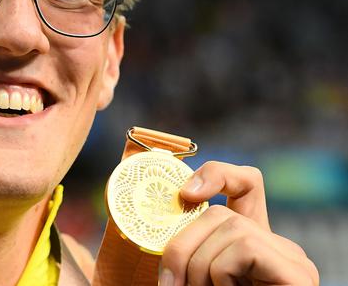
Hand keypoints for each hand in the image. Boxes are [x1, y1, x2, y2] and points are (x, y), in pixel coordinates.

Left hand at [159, 161, 318, 285]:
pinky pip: (244, 246)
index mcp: (249, 248)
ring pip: (228, 226)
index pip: (246, 186)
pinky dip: (221, 272)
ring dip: (198, 266)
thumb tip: (151, 246)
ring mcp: (290, 258)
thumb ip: (184, 267)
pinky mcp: (298, 273)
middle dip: (181, 244)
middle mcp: (275, 247)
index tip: (184, 192)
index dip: (217, 174)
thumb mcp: (196, 284)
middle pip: (219, 212)